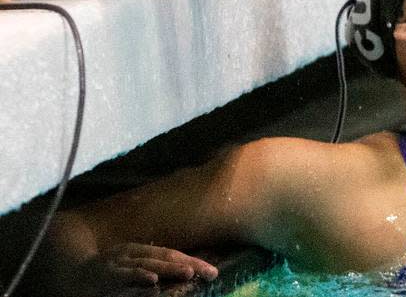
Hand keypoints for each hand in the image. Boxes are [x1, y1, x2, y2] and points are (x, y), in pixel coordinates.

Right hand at [77, 245, 217, 291]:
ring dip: (169, 268)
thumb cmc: (101, 273)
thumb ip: (149, 267)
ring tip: (189, 272)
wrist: (66, 271)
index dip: (193, 261)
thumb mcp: (127, 266)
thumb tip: (176, 274)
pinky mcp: (106, 277)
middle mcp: (131, 254)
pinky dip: (139, 277)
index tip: (214, 272)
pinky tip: (152, 280)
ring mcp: (118, 265)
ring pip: (149, 265)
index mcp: (139, 251)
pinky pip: (125, 277)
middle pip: (165, 257)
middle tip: (211, 272)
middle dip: (189, 264)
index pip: (171, 255)